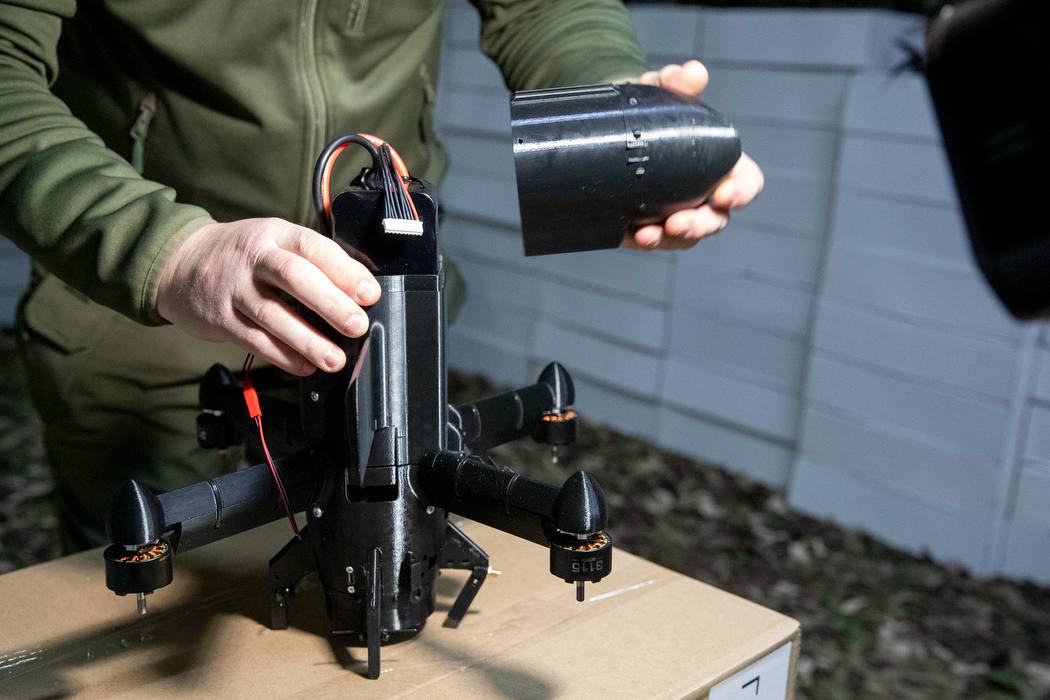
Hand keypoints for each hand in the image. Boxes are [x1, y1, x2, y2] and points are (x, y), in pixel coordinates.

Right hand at [157, 218, 380, 375]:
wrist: (180, 262)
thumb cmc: (242, 255)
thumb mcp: (275, 241)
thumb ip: (312, 260)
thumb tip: (359, 289)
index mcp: (276, 234)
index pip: (314, 248)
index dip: (344, 271)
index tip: (369, 293)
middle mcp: (254, 257)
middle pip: (295, 278)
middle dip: (331, 304)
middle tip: (357, 326)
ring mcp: (233, 287)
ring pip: (274, 314)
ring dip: (308, 340)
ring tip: (335, 359)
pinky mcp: (220, 317)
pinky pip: (254, 339)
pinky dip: (283, 356)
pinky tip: (304, 365)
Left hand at [622, 60, 763, 250]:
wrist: (613, 125)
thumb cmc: (651, 110)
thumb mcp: (661, 90)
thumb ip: (676, 82)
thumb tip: (691, 73)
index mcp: (721, 163)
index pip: (746, 183)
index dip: (742, 193)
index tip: (725, 196)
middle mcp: (704, 194)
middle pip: (715, 220)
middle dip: (698, 225)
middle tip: (675, 224)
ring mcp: (677, 213)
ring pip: (683, 237)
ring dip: (667, 240)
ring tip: (645, 235)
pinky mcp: (649, 224)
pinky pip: (650, 240)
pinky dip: (640, 240)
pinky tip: (627, 236)